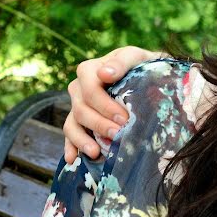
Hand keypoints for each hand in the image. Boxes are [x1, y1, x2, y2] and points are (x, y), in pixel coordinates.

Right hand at [63, 46, 163, 161]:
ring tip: (96, 153)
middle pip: (81, 109)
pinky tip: (72, 159)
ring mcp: (77, 106)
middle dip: (99, 125)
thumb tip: (104, 74)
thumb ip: (122, 62)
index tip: (124, 119)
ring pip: (71, 124)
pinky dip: (70, 147)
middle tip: (119, 136)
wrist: (147, 77)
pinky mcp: (79, 122)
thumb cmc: (142, 66)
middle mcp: (79, 88)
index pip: (89, 88)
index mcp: (90, 70)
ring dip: (82, 140)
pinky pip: (70, 134)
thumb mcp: (136, 58)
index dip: (104, 105)